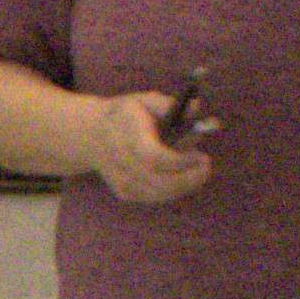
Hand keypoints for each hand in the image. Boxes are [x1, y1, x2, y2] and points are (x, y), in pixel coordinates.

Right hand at [84, 89, 219, 209]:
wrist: (93, 135)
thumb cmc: (127, 115)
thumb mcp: (147, 101)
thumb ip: (172, 106)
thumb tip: (198, 107)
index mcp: (127, 136)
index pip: (153, 157)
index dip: (180, 161)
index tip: (200, 156)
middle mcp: (121, 162)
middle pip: (157, 182)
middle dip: (188, 179)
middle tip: (206, 168)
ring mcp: (121, 180)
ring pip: (158, 194)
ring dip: (184, 186)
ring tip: (197, 172)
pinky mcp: (124, 192)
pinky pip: (154, 197)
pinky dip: (172, 191)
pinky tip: (181, 177)